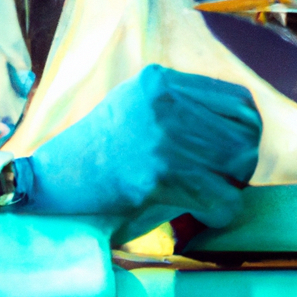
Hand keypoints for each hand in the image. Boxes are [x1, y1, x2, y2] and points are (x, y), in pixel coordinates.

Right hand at [15, 65, 261, 241]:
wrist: (50, 182)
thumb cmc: (94, 152)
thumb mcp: (132, 106)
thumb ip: (177, 106)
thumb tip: (236, 132)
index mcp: (159, 80)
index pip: (238, 100)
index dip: (246, 131)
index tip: (231, 154)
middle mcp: (163, 101)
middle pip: (246, 131)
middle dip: (242, 163)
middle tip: (223, 182)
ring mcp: (160, 136)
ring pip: (239, 163)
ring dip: (231, 187)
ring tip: (209, 197)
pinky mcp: (157, 174)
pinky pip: (222, 198)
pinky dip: (219, 213)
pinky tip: (198, 215)